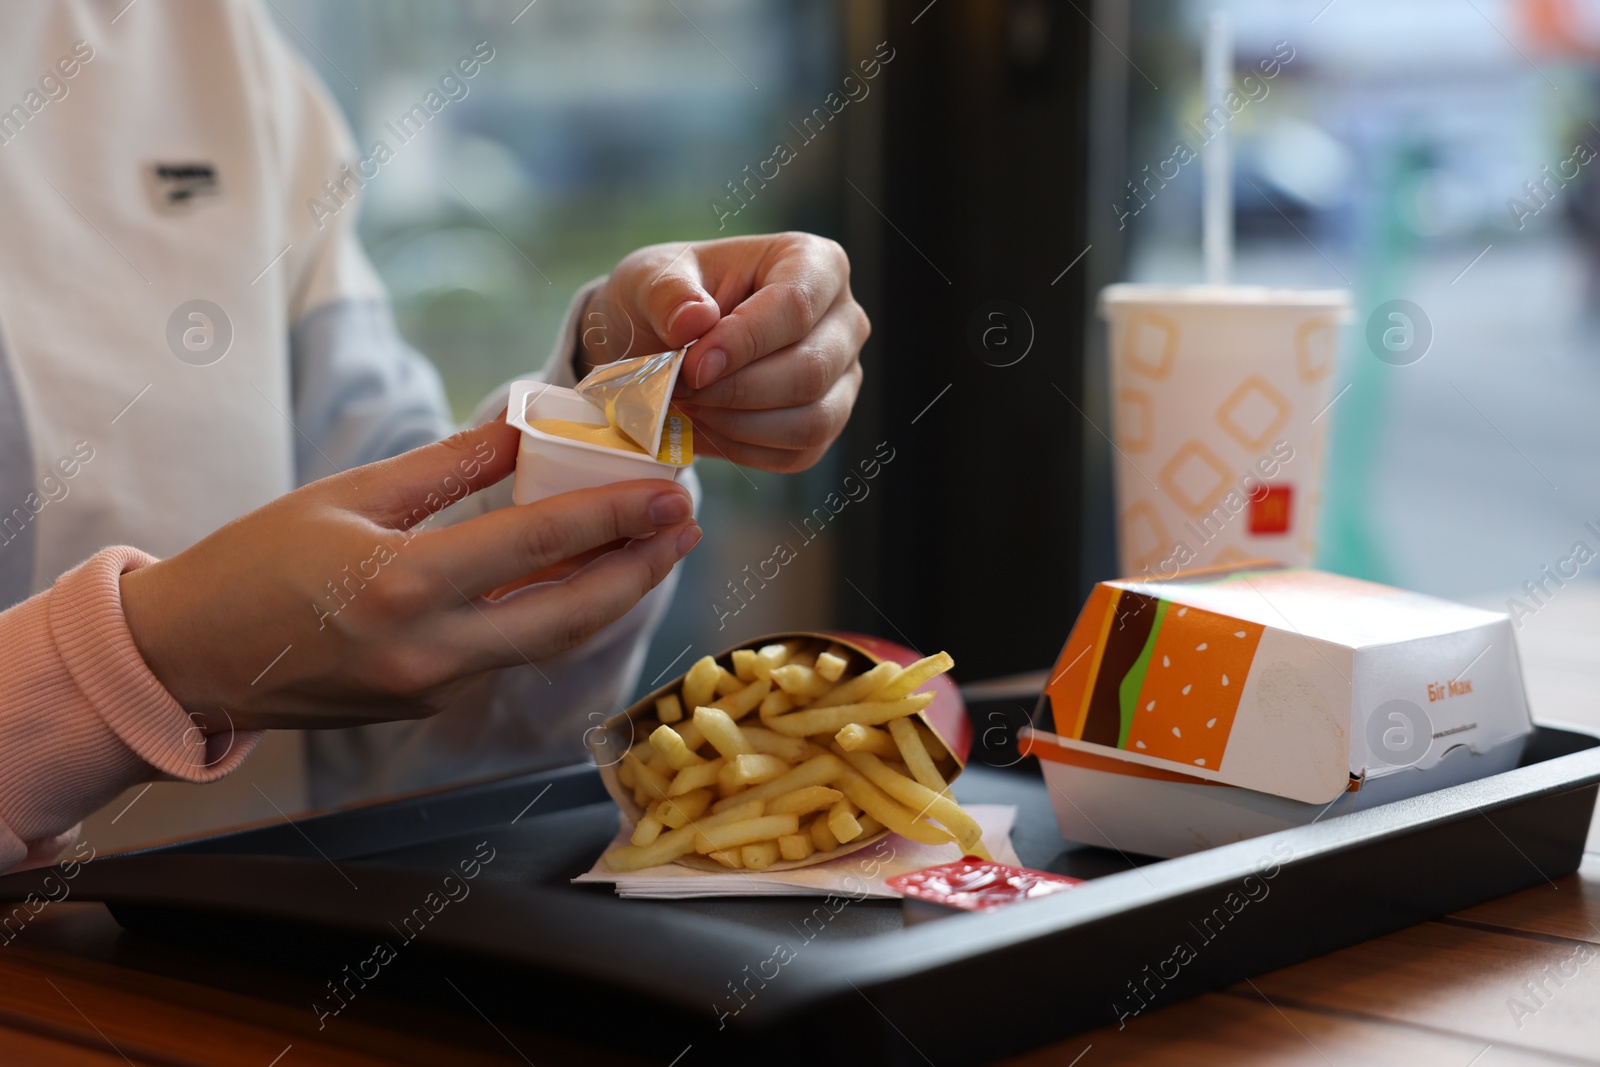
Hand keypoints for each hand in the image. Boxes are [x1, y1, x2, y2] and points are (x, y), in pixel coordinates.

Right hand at [119, 421, 699, 730]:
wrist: (189, 660)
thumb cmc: (255, 563)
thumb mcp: (350, 497)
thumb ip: (450, 466)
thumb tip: (528, 426)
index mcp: (403, 587)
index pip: (538, 546)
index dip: (615, 516)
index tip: (672, 491)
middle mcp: (429, 650)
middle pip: (570, 615)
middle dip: (640, 570)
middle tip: (689, 526)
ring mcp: (432, 688)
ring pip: (549, 642)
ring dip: (609, 596)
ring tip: (655, 551)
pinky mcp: (429, 703)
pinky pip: (511, 654)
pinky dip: (557, 616)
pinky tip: (585, 579)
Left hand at [581, 232, 869, 472]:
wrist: (664, 344)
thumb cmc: (668, 301)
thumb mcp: (650, 278)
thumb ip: (666, 293)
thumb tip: (694, 320)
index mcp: (814, 263)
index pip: (795, 307)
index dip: (742, 343)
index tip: (692, 367)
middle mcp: (843, 319)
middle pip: (810, 371)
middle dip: (736, 391)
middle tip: (681, 390)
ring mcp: (842, 375)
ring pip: (811, 421)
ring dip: (738, 425)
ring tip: (691, 408)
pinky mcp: (827, 422)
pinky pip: (797, 454)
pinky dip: (742, 449)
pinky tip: (705, 429)